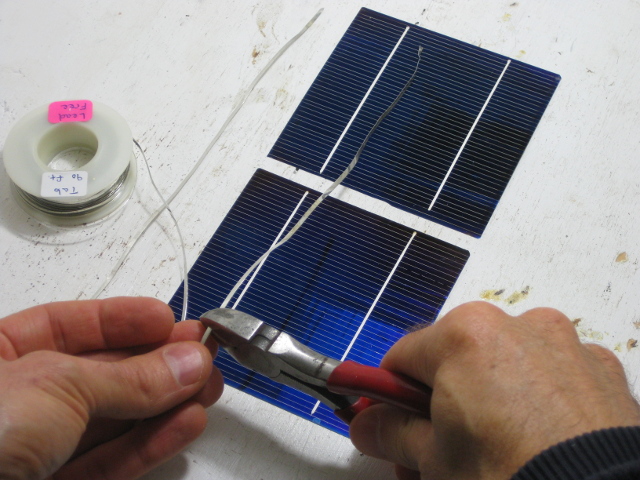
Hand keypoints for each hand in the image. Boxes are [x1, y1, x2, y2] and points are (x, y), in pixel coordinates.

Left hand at [0, 297, 222, 479]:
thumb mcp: (52, 388)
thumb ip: (126, 376)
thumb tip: (184, 360)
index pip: (69, 326)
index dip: (123, 321)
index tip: (169, 320)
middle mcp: (14, 402)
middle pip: (99, 373)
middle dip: (156, 363)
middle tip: (201, 355)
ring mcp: (33, 450)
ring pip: (111, 420)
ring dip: (164, 403)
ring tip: (206, 388)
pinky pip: (110, 461)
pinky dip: (151, 443)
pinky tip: (184, 423)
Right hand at [350, 302, 639, 479]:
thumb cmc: (513, 476)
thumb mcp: (434, 460)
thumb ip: (393, 433)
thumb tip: (370, 425)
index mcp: (465, 335)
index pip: (401, 358)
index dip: (387, 395)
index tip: (386, 419)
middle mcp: (515, 325)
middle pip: (453, 359)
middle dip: (439, 402)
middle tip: (437, 449)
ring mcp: (563, 344)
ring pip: (502, 364)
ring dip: (487, 397)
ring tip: (491, 447)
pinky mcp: (599, 370)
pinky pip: (549, 375)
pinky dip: (535, 399)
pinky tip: (534, 439)